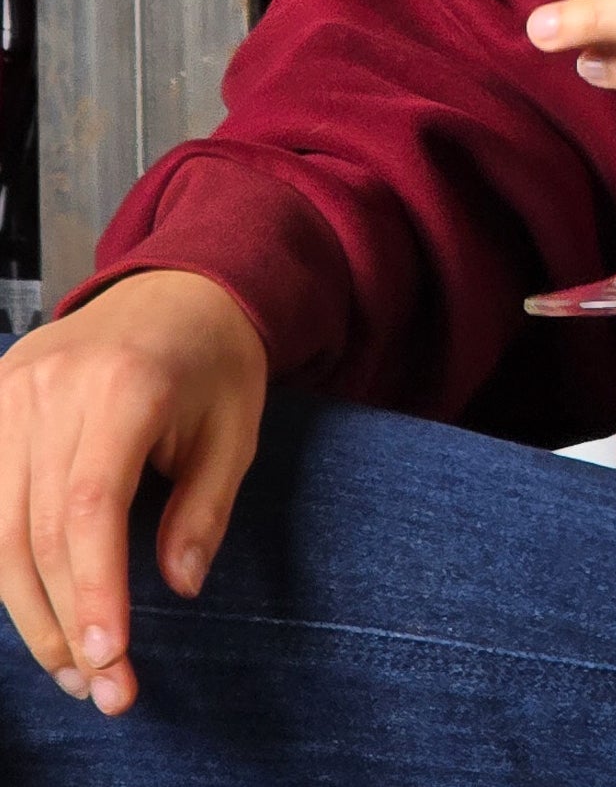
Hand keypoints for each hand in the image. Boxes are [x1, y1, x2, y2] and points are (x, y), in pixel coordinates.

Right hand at [0, 269, 266, 716]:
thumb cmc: (214, 360)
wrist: (177, 285)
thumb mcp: (236, 428)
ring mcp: (9, 393)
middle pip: (36, 532)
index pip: (89, 509)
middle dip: (64, 621)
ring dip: (29, 610)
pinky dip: (4, 566)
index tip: (109, 659)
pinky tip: (35, 609)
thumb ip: (205, 508)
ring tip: (73, 665)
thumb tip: (178, 587)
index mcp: (123, 387)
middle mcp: (52, 389)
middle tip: (102, 686)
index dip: (91, 591)